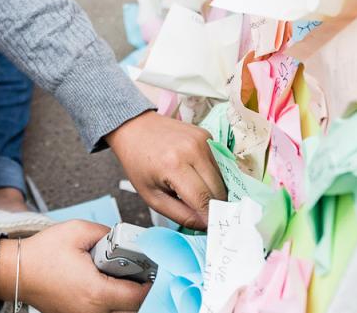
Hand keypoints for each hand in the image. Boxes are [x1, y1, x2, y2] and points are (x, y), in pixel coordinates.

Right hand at [0, 222, 148, 312]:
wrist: (15, 271)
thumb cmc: (40, 255)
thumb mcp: (77, 230)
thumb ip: (106, 232)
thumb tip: (121, 237)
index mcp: (96, 291)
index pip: (137, 295)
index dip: (149, 282)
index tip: (152, 270)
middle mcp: (92, 310)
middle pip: (131, 307)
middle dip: (137, 289)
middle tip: (136, 270)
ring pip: (117, 311)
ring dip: (122, 295)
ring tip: (116, 275)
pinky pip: (102, 311)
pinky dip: (107, 299)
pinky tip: (102, 282)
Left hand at [106, 111, 226, 229]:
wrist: (135, 128)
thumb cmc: (138, 162)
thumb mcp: (151, 196)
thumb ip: (180, 215)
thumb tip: (205, 225)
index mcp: (174, 166)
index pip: (204, 200)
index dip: (209, 218)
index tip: (211, 228)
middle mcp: (192, 150)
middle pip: (218, 190)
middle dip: (213, 206)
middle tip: (203, 213)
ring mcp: (202, 140)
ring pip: (221, 178)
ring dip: (213, 191)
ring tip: (194, 191)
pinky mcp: (207, 135)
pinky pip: (218, 164)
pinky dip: (211, 176)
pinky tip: (195, 175)